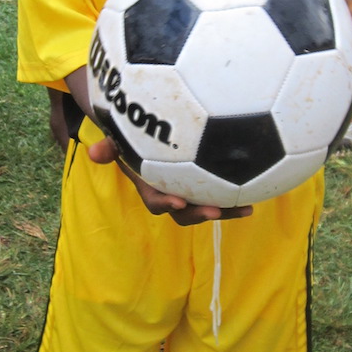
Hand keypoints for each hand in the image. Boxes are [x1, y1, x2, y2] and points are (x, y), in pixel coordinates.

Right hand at [87, 136, 252, 227]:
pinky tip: (259, 189)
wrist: (146, 138)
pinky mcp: (206, 187)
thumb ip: (108, 146)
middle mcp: (171, 193)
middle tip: (215, 211)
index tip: (177, 200)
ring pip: (205, 207)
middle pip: (184, 212)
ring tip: (247, 208)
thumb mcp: (119, 139)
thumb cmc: (134, 137)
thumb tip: (92, 153)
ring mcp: (189, 192)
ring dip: (225, 211)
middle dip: (199, 214)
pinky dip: (236, 195)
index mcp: (151, 185)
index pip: (155, 200)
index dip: (165, 203)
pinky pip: (220, 196)